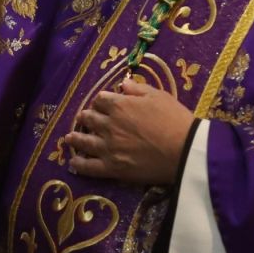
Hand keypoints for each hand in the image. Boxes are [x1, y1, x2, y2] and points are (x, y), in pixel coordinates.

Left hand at [64, 78, 193, 185]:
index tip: (101, 104)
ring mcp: (107, 147)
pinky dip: (79, 165)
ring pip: (84, 142)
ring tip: (68, 138)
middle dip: (85, 117)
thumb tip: (122, 84)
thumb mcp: (158, 96)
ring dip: (75, 138)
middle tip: (83, 119)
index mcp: (119, 105)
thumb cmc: (174, 120)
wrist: (184, 150)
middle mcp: (108, 125)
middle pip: (89, 119)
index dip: (100, 101)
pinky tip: (73, 164)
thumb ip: (138, 89)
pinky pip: (89, 167)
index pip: (101, 100)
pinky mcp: (112, 168)